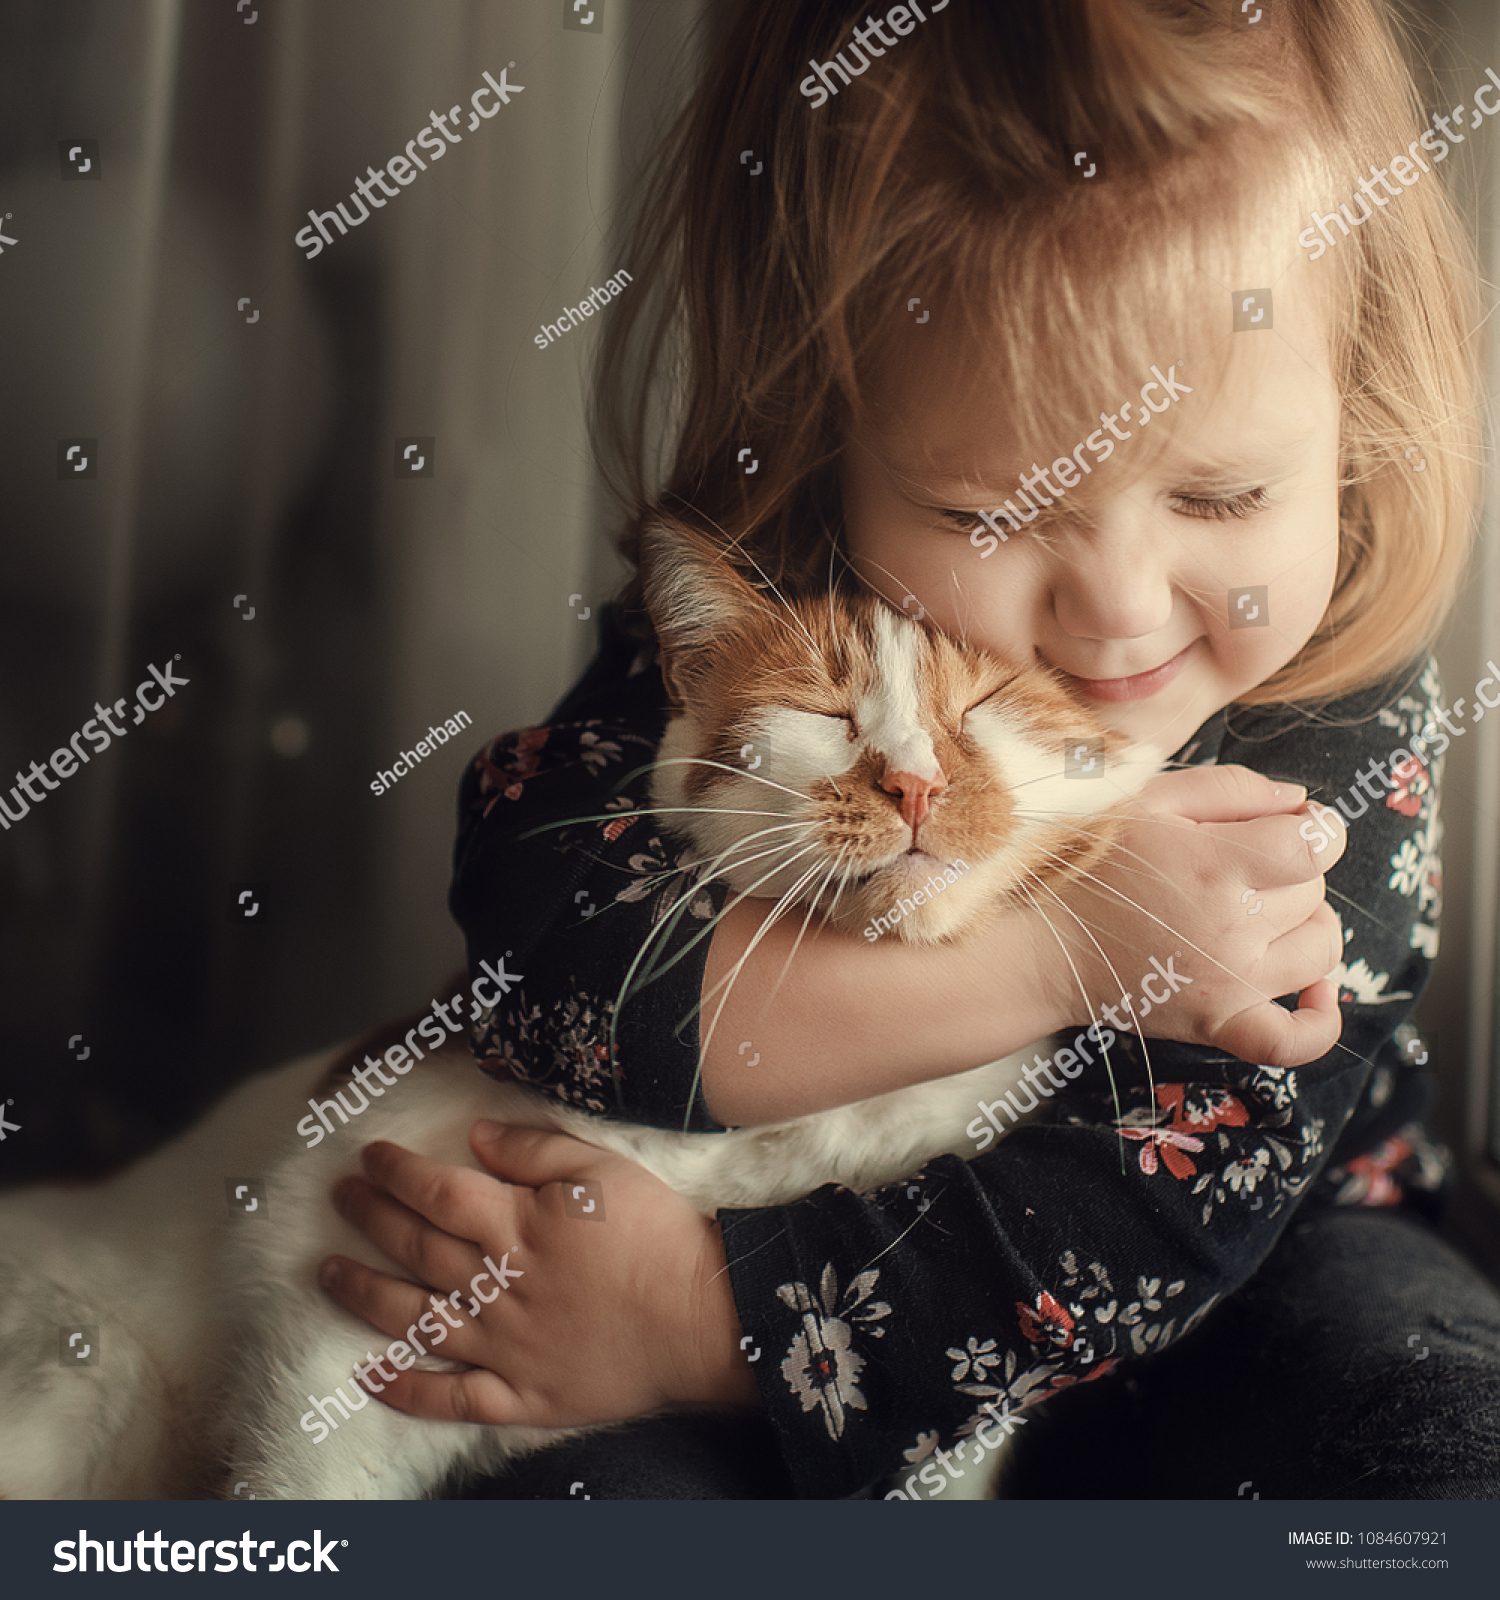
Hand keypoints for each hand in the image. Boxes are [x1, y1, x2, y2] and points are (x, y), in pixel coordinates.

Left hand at [317, 1124, 761, 1428]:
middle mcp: (497, 1286)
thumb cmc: (657, 1236)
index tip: (369, 1157)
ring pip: (416, 1320)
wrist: (700, 1319)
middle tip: (339, 1198)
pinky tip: (368, 1376)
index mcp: (518, 1226)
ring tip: (326, 1275)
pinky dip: (405, 1389)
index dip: (397, 1173)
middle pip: (417, 1248)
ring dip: (365, 1295)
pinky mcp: (521, 1393)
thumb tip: (476, 1136)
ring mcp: (503, 1346)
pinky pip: (451, 1397)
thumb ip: (535, 1150)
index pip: (438, 1193)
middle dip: (370, 1219)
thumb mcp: (602, 1169)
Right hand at [1033, 765, 1345, 1067]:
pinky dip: (1319, 1023)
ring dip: (1306, 925)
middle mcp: (1232, 928)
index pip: (1318, 845)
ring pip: (1319, 949)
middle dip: (1289, 871)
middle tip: (1237, 865)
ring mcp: (1229, 983)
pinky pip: (1292, 1041)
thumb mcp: (1147, 798)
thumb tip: (1301, 804)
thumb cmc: (1086, 861)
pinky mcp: (1217, 1023)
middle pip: (1314, 892)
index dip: (1315, 830)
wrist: (1038, 941)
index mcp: (1217, 865)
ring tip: (1266, 913)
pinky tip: (1320, 994)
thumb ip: (1230, 788)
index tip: (1287, 828)